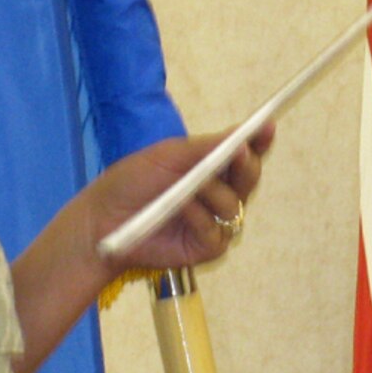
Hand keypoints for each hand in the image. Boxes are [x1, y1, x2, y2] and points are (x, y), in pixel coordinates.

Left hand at [88, 125, 272, 272]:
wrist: (103, 220)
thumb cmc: (132, 182)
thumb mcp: (168, 155)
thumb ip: (205, 148)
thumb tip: (242, 136)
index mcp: (210, 166)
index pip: (243, 153)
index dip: (259, 141)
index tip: (267, 126)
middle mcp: (217, 192)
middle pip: (248, 178)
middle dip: (247, 164)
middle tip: (240, 153)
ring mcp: (214, 221)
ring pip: (234, 205)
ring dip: (212, 193)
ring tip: (187, 189)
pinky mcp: (207, 247)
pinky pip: (219, 231)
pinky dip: (201, 218)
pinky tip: (182, 210)